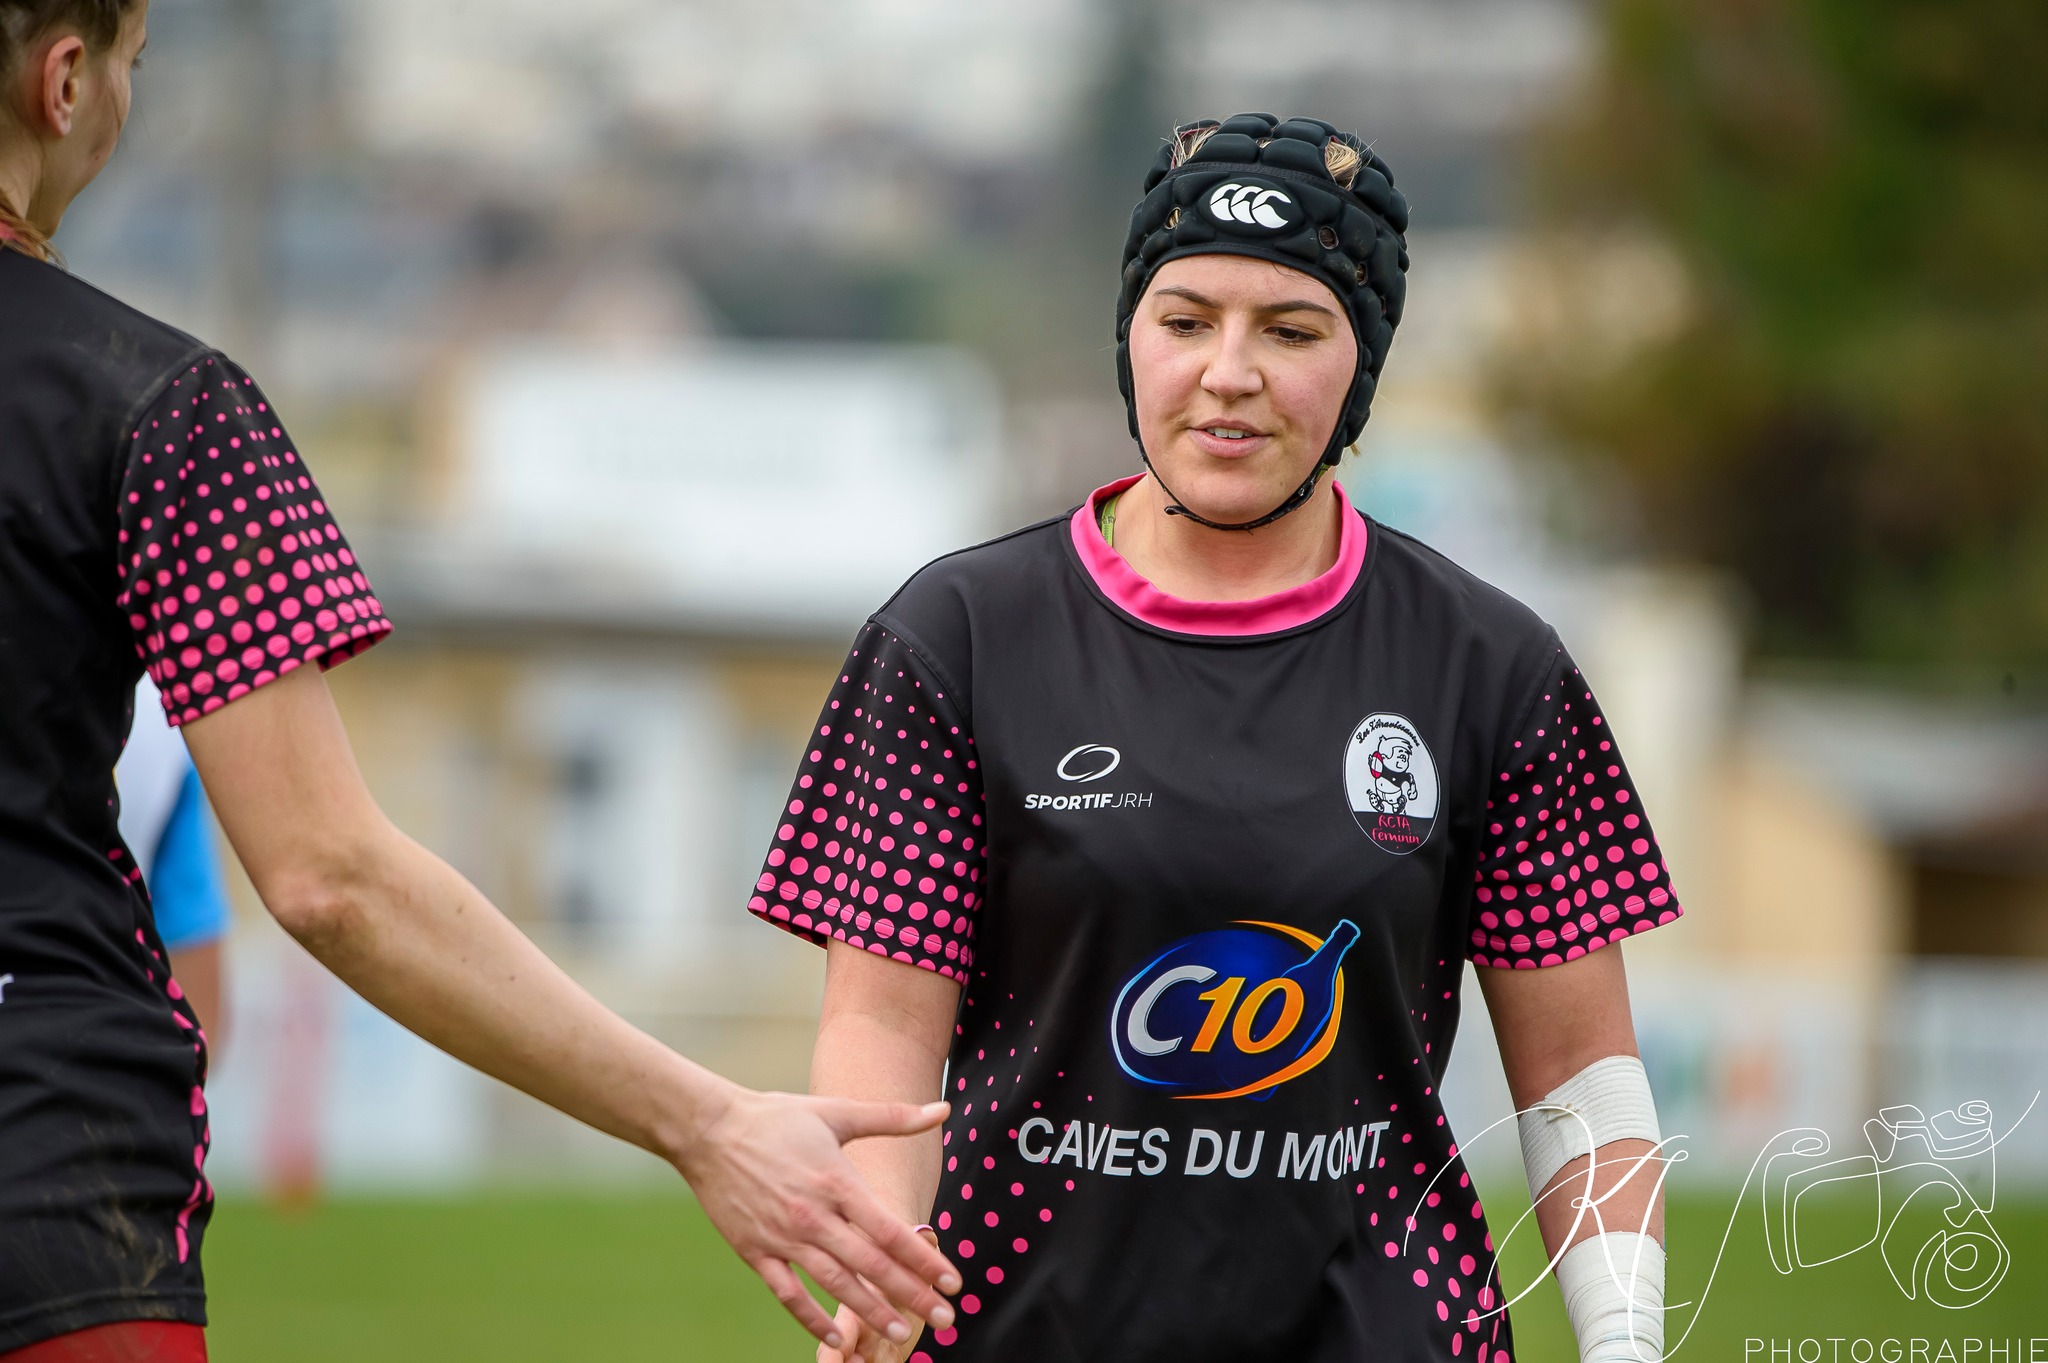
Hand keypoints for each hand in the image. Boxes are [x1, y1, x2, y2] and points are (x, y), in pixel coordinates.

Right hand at [673, 1086, 960, 1351]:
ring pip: (835, 1284)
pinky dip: (811, 1319)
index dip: (924, 1259)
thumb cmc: (776, 1118)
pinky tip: (836, 1339)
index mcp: (836, 1181)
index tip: (954, 1281)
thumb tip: (944, 1109)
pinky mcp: (755, 1252)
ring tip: (900, 1333)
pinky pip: (788, 1294)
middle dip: (912, 1294)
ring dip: (870, 1311)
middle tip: (944, 1319)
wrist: (708, 1130)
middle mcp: (813, 1215)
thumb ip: (893, 1116)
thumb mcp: (836, 1111)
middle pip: (871, 1265)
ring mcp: (783, 1237)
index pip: (890, 1231)